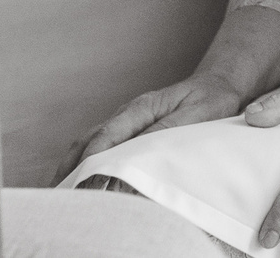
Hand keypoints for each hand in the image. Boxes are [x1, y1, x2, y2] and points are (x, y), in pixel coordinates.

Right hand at [66, 73, 249, 177]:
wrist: (220, 84)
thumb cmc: (211, 100)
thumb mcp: (195, 115)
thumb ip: (166, 132)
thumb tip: (136, 155)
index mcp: (140, 108)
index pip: (106, 137)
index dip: (91, 161)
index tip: (80, 183)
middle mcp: (128, 113)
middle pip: (88, 140)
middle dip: (70, 166)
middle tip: (59, 194)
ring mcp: (127, 121)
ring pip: (90, 143)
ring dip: (74, 166)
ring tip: (62, 192)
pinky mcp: (132, 130)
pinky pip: (102, 146)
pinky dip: (86, 163)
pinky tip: (82, 180)